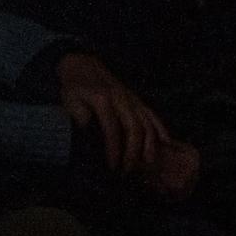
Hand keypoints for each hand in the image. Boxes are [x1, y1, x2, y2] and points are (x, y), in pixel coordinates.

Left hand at [57, 51, 170, 177]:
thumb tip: (87, 127)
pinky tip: (166, 143)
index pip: (111, 129)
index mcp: (102, 99)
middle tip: (128, 170)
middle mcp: (120, 98)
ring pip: (147, 123)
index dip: (114, 150)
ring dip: (148, 145)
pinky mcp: (138, 99)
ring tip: (146, 164)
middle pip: (134, 128)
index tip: (112, 166)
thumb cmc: (75, 87)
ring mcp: (131, 99)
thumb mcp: (68, 98)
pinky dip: (161, 128)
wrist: (84, 65)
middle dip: (133, 153)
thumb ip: (76, 112)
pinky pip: (153, 114)